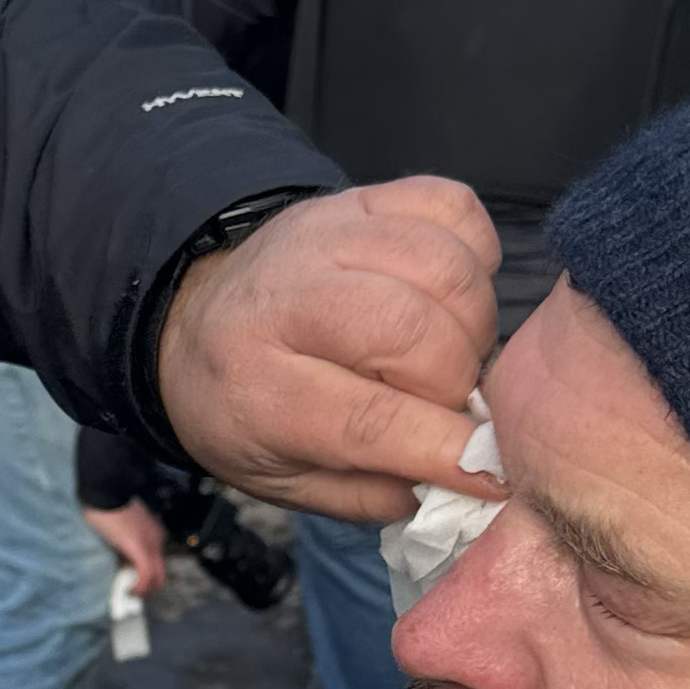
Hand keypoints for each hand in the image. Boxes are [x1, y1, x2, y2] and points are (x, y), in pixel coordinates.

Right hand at [83, 497, 169, 594]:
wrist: (106, 490)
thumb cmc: (107, 503)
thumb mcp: (121, 523)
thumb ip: (126, 537)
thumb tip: (119, 554)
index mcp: (154, 531)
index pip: (157, 561)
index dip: (147, 575)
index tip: (131, 581)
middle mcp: (157, 538)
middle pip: (161, 573)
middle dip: (149, 587)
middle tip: (132, 592)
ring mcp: (150, 544)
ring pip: (157, 577)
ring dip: (144, 589)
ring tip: (130, 593)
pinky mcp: (141, 549)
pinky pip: (146, 575)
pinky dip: (140, 587)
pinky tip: (131, 590)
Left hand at [157, 185, 503, 525]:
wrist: (199, 322)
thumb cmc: (251, 414)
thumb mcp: (287, 482)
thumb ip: (376, 493)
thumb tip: (469, 481)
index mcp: (254, 383)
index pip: (366, 417)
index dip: (442, 447)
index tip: (490, 474)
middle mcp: (284, 294)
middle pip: (410, 329)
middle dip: (454, 380)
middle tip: (447, 403)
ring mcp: (326, 232)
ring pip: (443, 266)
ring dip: (471, 323)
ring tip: (447, 353)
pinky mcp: (362, 195)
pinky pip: (453, 210)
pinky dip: (474, 257)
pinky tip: (449, 298)